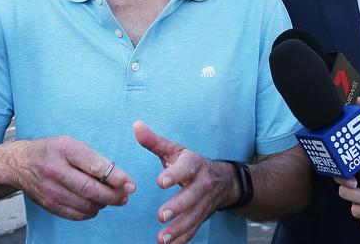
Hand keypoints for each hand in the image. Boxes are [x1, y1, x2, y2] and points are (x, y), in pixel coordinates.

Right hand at [0, 136, 135, 220]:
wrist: (21, 163)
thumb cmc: (52, 150)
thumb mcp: (72, 144)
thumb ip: (93, 158)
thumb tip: (119, 177)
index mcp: (65, 149)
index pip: (94, 166)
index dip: (116, 177)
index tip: (130, 184)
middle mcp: (56, 170)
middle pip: (91, 189)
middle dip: (113, 195)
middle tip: (126, 195)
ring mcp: (51, 189)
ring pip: (86, 204)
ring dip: (104, 204)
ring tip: (112, 199)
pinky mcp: (49, 204)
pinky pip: (76, 214)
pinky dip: (90, 212)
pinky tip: (96, 204)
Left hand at [133, 120, 235, 243]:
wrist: (223, 180)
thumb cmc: (190, 163)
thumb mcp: (174, 149)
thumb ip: (154, 141)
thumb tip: (136, 126)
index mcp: (194, 164)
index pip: (185, 168)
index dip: (174, 175)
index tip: (160, 182)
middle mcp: (202, 184)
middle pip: (192, 196)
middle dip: (178, 206)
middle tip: (161, 215)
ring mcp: (205, 202)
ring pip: (194, 216)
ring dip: (178, 228)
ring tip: (161, 238)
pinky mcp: (203, 215)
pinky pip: (195, 228)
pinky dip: (183, 238)